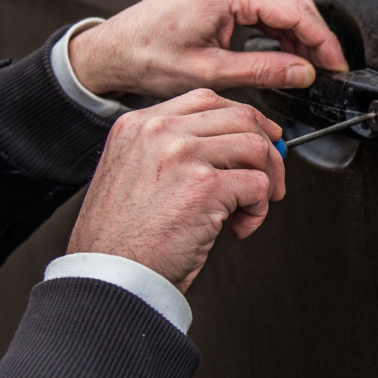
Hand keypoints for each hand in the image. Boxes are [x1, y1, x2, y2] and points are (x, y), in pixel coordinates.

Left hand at [68, 0, 349, 99]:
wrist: (113, 50)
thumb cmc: (147, 57)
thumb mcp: (211, 72)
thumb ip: (264, 70)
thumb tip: (303, 72)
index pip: (294, 11)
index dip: (322, 41)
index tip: (336, 65)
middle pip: (292, 0)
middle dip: (315, 35)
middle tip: (327, 68)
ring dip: (297, 32)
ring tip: (305, 66)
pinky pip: (260, 2)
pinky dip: (277, 26)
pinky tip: (282, 51)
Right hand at [69, 89, 286, 290]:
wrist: (110, 276)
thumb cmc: (122, 240)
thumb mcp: (133, 174)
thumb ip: (171, 152)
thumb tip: (232, 147)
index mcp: (137, 125)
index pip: (206, 100)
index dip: (243, 121)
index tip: (260, 140)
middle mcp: (158, 131)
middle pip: (240, 117)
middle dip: (266, 151)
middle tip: (267, 182)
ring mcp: (182, 154)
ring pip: (256, 147)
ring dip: (265, 182)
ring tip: (247, 210)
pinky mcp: (204, 185)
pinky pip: (258, 185)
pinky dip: (258, 211)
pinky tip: (237, 227)